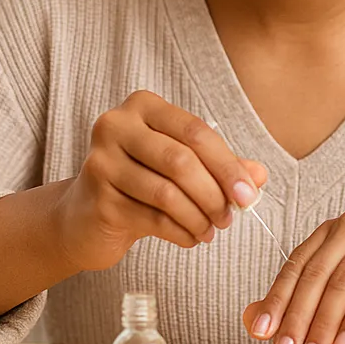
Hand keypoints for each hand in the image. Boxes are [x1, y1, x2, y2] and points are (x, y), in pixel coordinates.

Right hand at [50, 91, 267, 272]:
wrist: (85, 216)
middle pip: (181, 161)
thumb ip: (221, 166)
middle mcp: (116, 126)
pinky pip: (152, 219)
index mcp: (143, 106)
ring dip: (199, 217)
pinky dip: (181, 232)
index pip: (196, 132)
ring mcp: (101, 162)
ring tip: (211, 229)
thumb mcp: (182, 166)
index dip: (228, 165)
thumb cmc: (141, 182)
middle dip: (215, 194)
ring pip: (167, 193)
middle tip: (231, 217)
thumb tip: (259, 176)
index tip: (249, 194)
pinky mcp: (97, 199)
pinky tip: (191, 237)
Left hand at [241, 207, 344, 343]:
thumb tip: (247, 315)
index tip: (261, 336)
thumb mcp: (327, 325)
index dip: (277, 302)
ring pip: (343, 279)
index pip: (297, 265)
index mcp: (333, 233)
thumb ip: (291, 316)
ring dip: (323, 324)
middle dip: (298, 319)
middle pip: (317, 272)